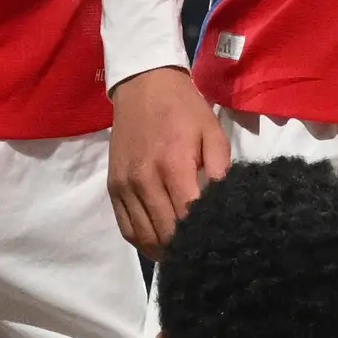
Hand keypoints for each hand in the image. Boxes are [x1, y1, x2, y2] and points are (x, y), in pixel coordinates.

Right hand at [105, 66, 228, 251]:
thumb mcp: (211, 132)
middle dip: (186, 246)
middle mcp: (144, 179)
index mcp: (172, 164)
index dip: (203, 234)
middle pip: (166, 232)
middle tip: (203, 250)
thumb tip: (224, 204)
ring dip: (164, 251)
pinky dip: (143, 242)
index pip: (188, 217)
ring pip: (144, 236)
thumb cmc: (184, 108)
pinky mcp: (112, 188)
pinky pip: (126, 228)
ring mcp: (124, 186)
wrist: (143, 85)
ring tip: (182, 252)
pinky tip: (159, 244)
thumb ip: (220, 168)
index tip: (218, 240)